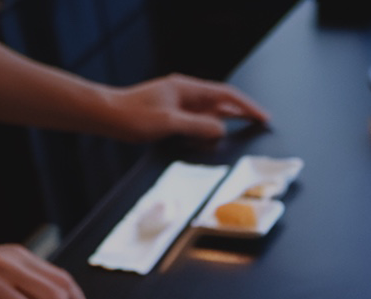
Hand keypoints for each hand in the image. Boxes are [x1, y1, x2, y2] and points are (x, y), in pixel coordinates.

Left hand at [105, 74, 270, 142]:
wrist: (107, 115)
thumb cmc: (133, 116)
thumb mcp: (169, 123)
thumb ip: (198, 126)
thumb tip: (221, 129)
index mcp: (187, 89)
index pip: (226, 95)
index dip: (247, 106)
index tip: (263, 117)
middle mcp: (185, 94)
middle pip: (222, 101)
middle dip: (243, 111)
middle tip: (262, 122)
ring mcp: (179, 104)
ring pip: (211, 112)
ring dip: (229, 120)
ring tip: (246, 129)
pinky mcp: (172, 116)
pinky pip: (199, 121)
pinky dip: (211, 129)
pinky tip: (215, 137)